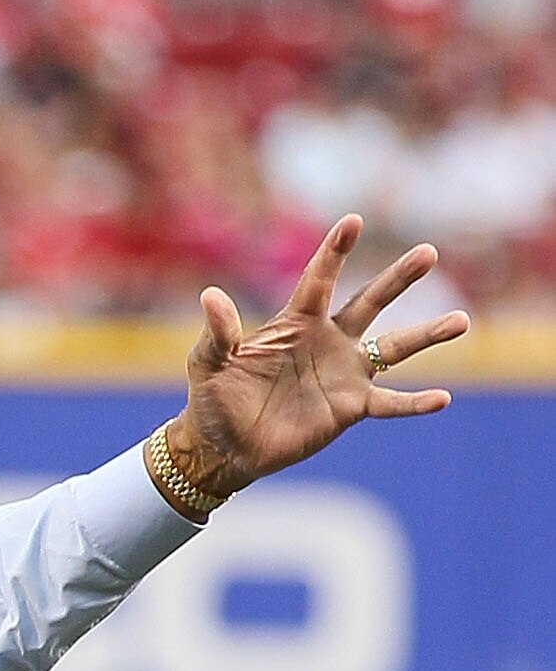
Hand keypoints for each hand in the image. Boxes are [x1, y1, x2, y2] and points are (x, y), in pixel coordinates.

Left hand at [162, 215, 468, 504]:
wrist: (223, 448)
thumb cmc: (214, 400)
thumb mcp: (209, 363)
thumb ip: (217, 331)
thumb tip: (210, 295)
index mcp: (297, 323)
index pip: (318, 279)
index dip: (334, 252)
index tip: (353, 222)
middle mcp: (330, 341)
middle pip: (371, 301)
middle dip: (398, 278)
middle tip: (428, 252)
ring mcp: (344, 374)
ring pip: (394, 347)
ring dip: (427, 335)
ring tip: (461, 321)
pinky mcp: (349, 408)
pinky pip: (388, 403)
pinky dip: (414, 403)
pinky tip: (441, 399)